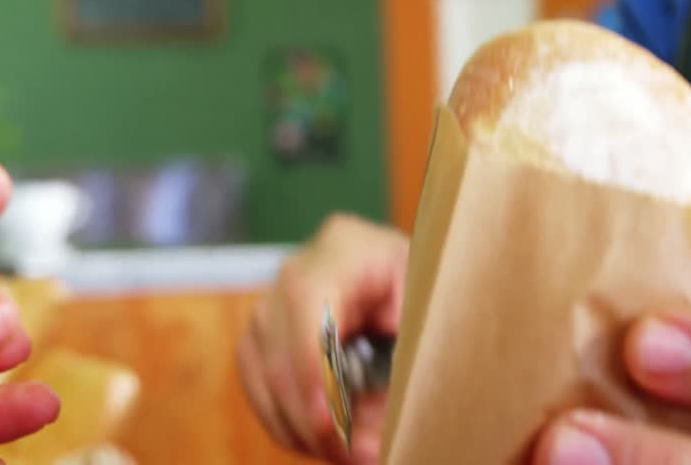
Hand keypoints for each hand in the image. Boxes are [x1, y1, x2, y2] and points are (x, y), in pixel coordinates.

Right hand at [237, 213, 408, 463]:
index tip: (326, 421)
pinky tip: (325, 439)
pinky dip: (288, 421)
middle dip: (313, 415)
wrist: (416, 285)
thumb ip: (403, 363)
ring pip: (263, 373)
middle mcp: (298, 268)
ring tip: (350, 453)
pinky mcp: (263, 333)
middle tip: (358, 456)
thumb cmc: (432, 294)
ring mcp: (273, 300)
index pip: (306, 298)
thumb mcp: (431, 315)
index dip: (310, 364)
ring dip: (301, 426)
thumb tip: (371, 434)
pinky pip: (258, 385)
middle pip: (279, 345)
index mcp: (345, 246)